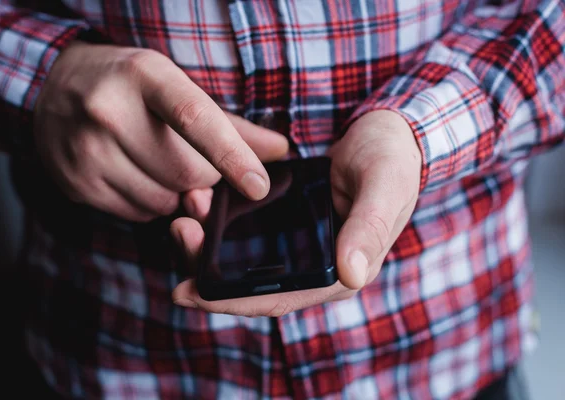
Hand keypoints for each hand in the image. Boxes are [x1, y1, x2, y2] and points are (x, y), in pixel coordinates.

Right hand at [33, 42, 288, 221]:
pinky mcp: (75, 182)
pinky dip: (150, 203)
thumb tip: (280, 151)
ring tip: (158, 163)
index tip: (259, 186)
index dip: (232, 156)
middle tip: (192, 159)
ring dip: (176, 193)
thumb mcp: (176, 86)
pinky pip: (138, 214)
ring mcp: (86, 150)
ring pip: (165, 201)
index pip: (195, 120)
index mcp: (145, 75)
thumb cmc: (131, 86)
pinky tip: (136, 175)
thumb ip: (231, 124)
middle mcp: (108, 110)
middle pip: (187, 174)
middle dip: (204, 177)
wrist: (53, 87)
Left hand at [170, 110, 421, 315]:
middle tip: (178, 234)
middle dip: (209, 268)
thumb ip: (369, 229)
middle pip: (252, 283)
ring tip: (185, 216)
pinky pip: (251, 232)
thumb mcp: (385, 188)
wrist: (389, 135)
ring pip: (246, 260)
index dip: (233, 302)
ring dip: (211, 244)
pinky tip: (204, 204)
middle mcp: (316, 267)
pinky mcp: (290, 223)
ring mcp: (301, 245)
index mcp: (340, 272)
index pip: (279, 299)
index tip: (189, 293)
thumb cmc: (393, 161)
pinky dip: (225, 223)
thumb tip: (351, 274)